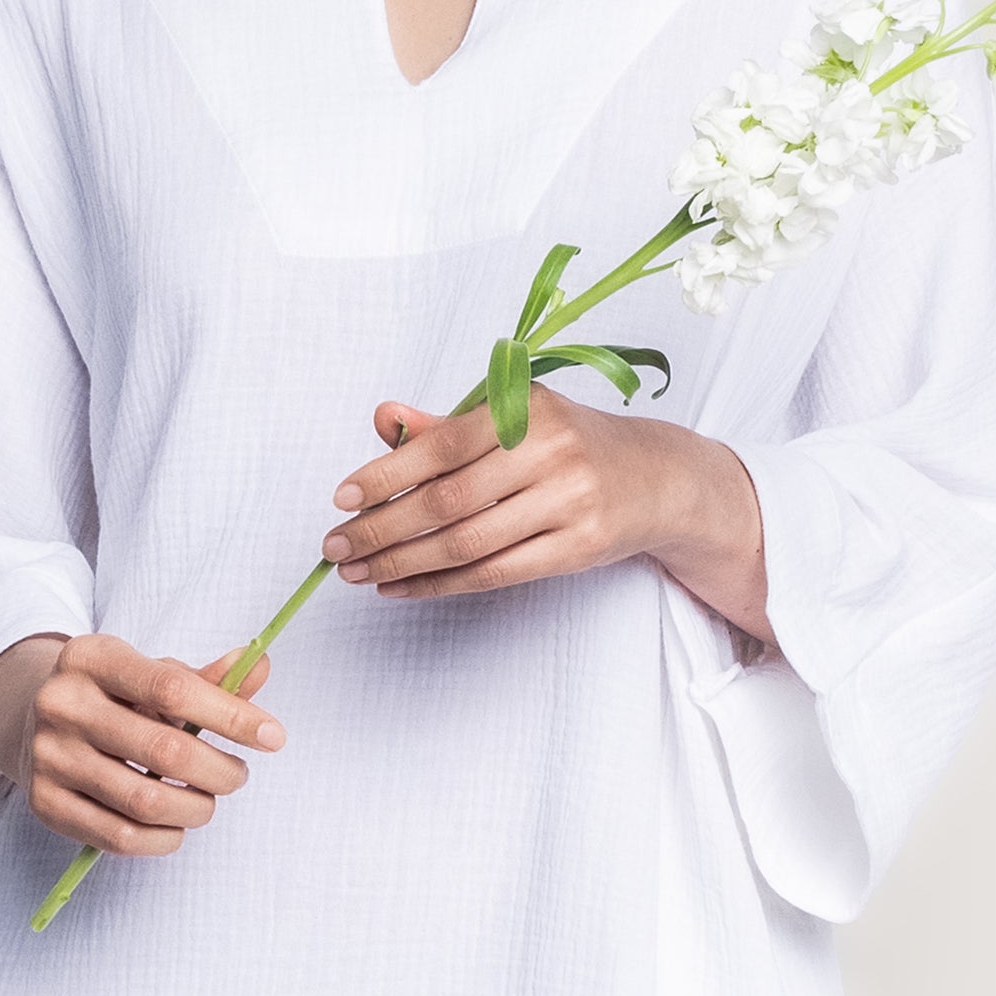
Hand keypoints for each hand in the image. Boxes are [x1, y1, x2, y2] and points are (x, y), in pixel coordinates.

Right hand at [0, 631, 282, 858]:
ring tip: (206, 801)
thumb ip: (206, 678)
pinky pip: (117, 836)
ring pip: (144, 801)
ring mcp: (49, 756)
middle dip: (220, 772)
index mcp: (93, 657)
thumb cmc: (111, 694)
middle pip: (164, 751)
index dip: (231, 716)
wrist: (28, 715)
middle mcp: (62, 703)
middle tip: (237, 776)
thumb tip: (260, 667)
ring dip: (195, 809)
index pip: (173, 688)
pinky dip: (163, 839)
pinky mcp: (44, 803)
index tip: (273, 736)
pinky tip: (175, 826)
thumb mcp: (149, 672)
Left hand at [319, 392, 774, 642]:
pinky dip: (439, 584)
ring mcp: (570, 503)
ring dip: (403, 563)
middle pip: (448, 503)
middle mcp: (550, 453)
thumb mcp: (515, 418)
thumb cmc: (570, 444)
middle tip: (337, 547)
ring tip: (359, 572)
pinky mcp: (579, 548)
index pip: (442, 448)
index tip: (342, 499)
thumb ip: (446, 425)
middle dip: (383, 529)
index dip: (386, 476)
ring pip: (468, 544)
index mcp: (527, 410)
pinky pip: (494, 574)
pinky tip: (402, 586)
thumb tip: (383, 419)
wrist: (658, 478)